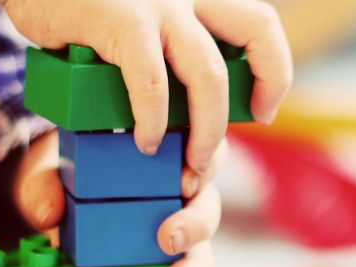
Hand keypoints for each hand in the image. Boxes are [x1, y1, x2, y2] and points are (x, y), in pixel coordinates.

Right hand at [0, 0, 290, 182]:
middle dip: (263, 90)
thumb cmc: (81, 4)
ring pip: (208, 74)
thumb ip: (167, 42)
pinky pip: (151, 83)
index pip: (260, 23)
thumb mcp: (137, 14)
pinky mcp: (118, 19)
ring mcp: (156, 3)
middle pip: (257, 33)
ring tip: (191, 162)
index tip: (263, 108)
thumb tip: (189, 103)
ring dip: (208, 129)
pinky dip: (152, 120)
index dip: (273, 69)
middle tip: (244, 129)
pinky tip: (143, 141)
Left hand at [13, 130, 223, 266]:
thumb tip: (48, 213)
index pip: (203, 152)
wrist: (54, 210)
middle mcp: (179, 193)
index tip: (185, 182)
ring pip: (204, 247)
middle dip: (197, 222)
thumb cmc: (65, 179)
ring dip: (197, 265)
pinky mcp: (170, 263)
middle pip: (208, 203)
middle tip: (170, 237)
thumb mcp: (49, 173)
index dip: (206, 164)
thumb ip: (44, 184)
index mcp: (164, 155)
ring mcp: (179, 231)